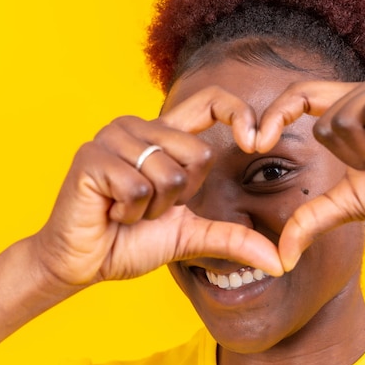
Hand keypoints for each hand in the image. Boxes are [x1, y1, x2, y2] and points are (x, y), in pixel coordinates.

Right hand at [33, 86, 282, 286]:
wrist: (84, 262)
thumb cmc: (132, 242)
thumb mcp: (192, 236)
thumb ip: (234, 239)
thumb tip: (281, 262)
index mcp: (164, 135)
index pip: (209, 102)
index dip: (238, 113)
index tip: (255, 143)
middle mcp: (138, 127)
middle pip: (198, 154)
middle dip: (181, 196)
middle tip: (149, 206)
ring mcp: (112, 138)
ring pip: (169, 174)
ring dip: (153, 209)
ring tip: (126, 210)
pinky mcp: (91, 158)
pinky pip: (138, 188)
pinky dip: (130, 213)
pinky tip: (110, 212)